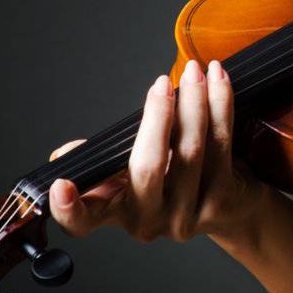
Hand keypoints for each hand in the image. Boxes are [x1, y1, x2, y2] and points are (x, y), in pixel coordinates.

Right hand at [47, 60, 268, 244]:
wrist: (231, 208)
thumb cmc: (173, 179)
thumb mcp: (131, 175)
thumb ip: (105, 163)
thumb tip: (67, 154)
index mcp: (116, 211)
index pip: (84, 221)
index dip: (69, 208)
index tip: (61, 184)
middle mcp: (148, 221)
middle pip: (147, 168)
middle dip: (157, 117)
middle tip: (162, 83)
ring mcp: (186, 216)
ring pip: (190, 151)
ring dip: (194, 102)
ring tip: (195, 71)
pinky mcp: (221, 203)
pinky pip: (220, 145)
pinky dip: (220, 106)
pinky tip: (218, 81)